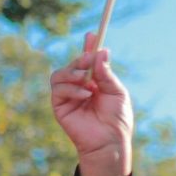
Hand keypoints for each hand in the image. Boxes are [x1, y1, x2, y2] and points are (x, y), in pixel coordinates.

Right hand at [52, 34, 133, 175]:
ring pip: (60, 74)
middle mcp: (80, 86)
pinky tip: (85, 94)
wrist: (110, 141)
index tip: (93, 34)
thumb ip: (107, 74)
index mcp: (95, 81)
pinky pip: (58, 89)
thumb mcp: (117, 92)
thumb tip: (102, 51)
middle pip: (73, 64)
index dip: (89, 47)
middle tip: (89, 59)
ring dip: (73, 74)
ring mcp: (68, 96)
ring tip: (88, 83)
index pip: (89, 60)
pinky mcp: (60, 106)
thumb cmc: (117, 119)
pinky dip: (71, 89)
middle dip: (80, 59)